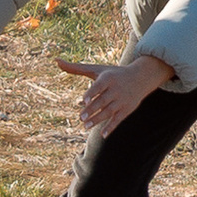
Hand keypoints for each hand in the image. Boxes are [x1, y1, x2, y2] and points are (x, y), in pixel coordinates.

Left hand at [57, 53, 173, 135]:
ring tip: (85, 126)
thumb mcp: (96, 69)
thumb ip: (76, 68)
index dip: (92, 93)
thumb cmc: (112, 73)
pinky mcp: (127, 109)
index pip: (99, 86)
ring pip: (109, 111)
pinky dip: (111, 127)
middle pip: (103, 101)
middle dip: (92, 109)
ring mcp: (122, 100)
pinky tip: (103, 135)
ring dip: (98, 119)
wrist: (141, 77)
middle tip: (81, 118)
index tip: (83, 100)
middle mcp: (116, 89)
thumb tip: (56, 60)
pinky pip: (118, 119)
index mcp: (108, 78)